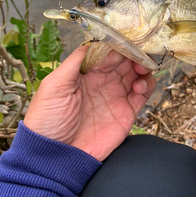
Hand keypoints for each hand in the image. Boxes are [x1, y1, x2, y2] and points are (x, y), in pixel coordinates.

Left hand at [24, 46, 155, 160]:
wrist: (56, 157)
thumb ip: (74, 62)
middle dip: (134, 53)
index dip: (118, 44)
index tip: (127, 39)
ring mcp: (115, 96)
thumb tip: (92, 42)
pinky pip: (143, 94)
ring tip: (141, 70)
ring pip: (136, 74)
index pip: (107, 51)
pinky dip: (147, 85)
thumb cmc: (48, 120)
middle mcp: (102, 81)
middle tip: (139, 53)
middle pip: (124, 60)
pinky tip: (139, 86)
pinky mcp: (126, 112)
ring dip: (143, 67)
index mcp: (86, 72)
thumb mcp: (54, 85)